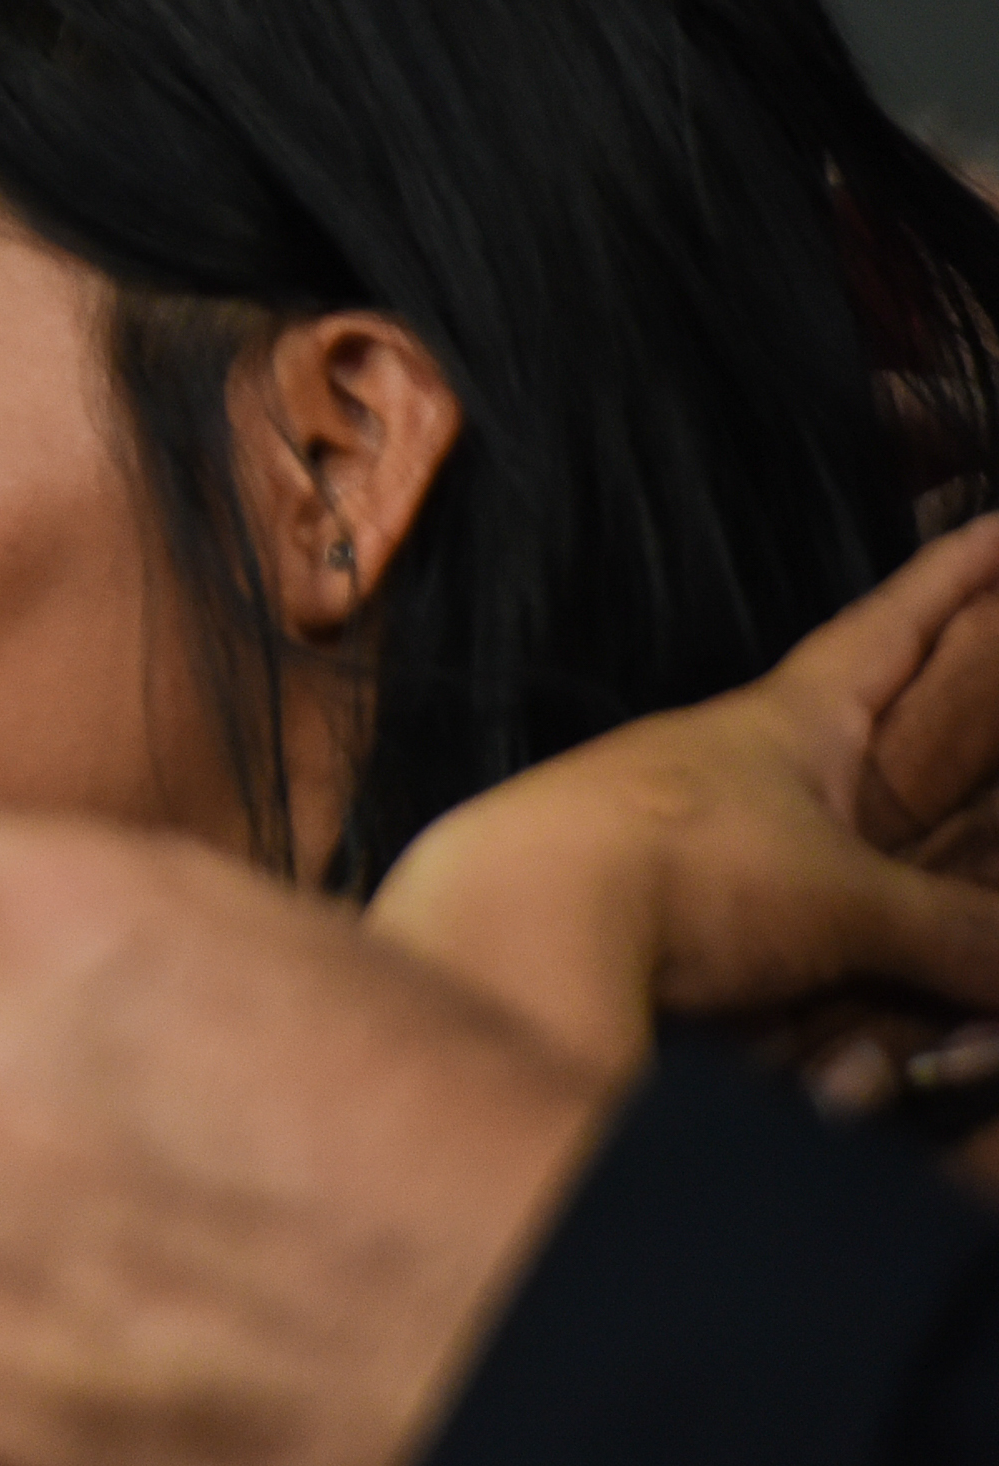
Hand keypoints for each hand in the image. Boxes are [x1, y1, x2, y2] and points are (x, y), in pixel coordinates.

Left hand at [0, 795, 610, 1465]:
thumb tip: (11, 959)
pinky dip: (29, 1356)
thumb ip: (103, 937)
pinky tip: (169, 1361)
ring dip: (1, 1232)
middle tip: (125, 1152)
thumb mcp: (291, 946)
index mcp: (40, 916)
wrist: (547, 1364)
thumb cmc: (470, 1151)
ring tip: (181, 1273)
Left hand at [371, 514, 998, 1085]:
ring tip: (941, 830)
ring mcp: (679, 825)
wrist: (514, 929)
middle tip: (987, 676)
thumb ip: (950, 932)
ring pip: (805, 811)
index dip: (953, 576)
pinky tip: (843, 944)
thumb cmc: (681, 871)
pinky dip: (815, 919)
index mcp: (786, 717)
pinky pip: (757, 901)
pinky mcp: (642, 899)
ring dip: (870, 823)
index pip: (889, 624)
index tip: (997, 521)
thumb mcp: (842, 900)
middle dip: (921, 702)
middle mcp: (730, 757)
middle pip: (849, 714)